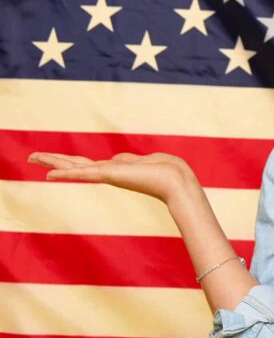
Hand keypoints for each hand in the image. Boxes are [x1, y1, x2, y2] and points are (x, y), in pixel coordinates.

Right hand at [27, 150, 198, 205]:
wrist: (177, 180)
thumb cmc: (168, 170)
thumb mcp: (144, 160)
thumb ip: (127, 161)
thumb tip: (116, 159)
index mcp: (116, 169)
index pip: (88, 165)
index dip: (71, 163)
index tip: (55, 163)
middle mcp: (108, 173)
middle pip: (75, 165)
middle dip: (54, 162)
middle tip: (32, 157)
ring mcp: (107, 174)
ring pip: (74, 167)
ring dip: (52, 162)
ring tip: (32, 157)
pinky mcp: (110, 174)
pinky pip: (82, 172)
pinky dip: (65, 172)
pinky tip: (48, 174)